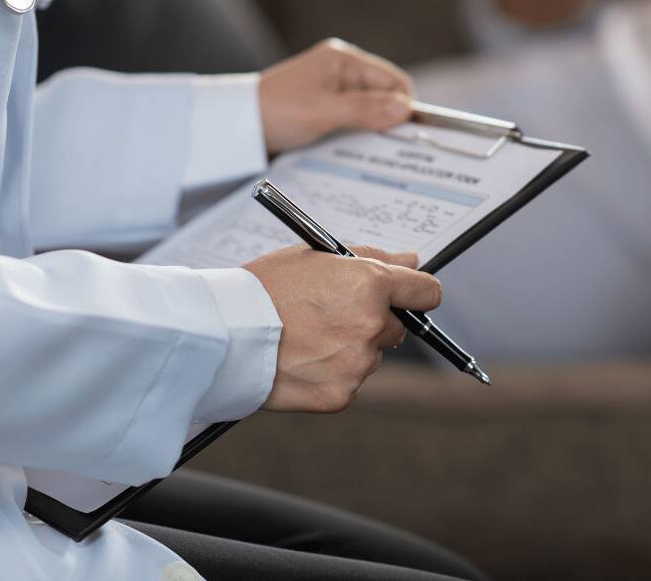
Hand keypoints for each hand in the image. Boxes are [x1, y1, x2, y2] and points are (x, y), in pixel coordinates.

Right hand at [248, 245, 441, 412]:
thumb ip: (371, 257)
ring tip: (305, 338)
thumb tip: (412, 261)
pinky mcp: (342, 394)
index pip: (426, 292)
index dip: (417, 293)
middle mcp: (372, 324)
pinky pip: (348, 383)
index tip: (408, 297)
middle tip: (329, 317)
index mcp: (371, 284)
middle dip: (372, 322)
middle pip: (395, 327)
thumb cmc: (265, 289)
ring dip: (349, 350)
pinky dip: (331, 376)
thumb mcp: (316, 256)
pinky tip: (301, 361)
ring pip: (369, 356)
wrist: (224, 334)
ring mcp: (359, 363)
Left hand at [258, 39, 412, 153]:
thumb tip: (405, 111)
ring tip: (375, 147)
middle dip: (391, 117)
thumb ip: (366, 110)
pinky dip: (360, 129)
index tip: (411, 133)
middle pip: (384, 92)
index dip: (405, 104)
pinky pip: (355, 115)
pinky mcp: (326, 103)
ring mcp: (333, 86)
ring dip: (374, 125)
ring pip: (371, 106)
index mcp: (344, 59)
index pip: (392, 79)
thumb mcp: (324, 113)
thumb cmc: (275, 112)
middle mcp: (341, 68)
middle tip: (395, 146)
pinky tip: (358, 145)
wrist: (238, 124)